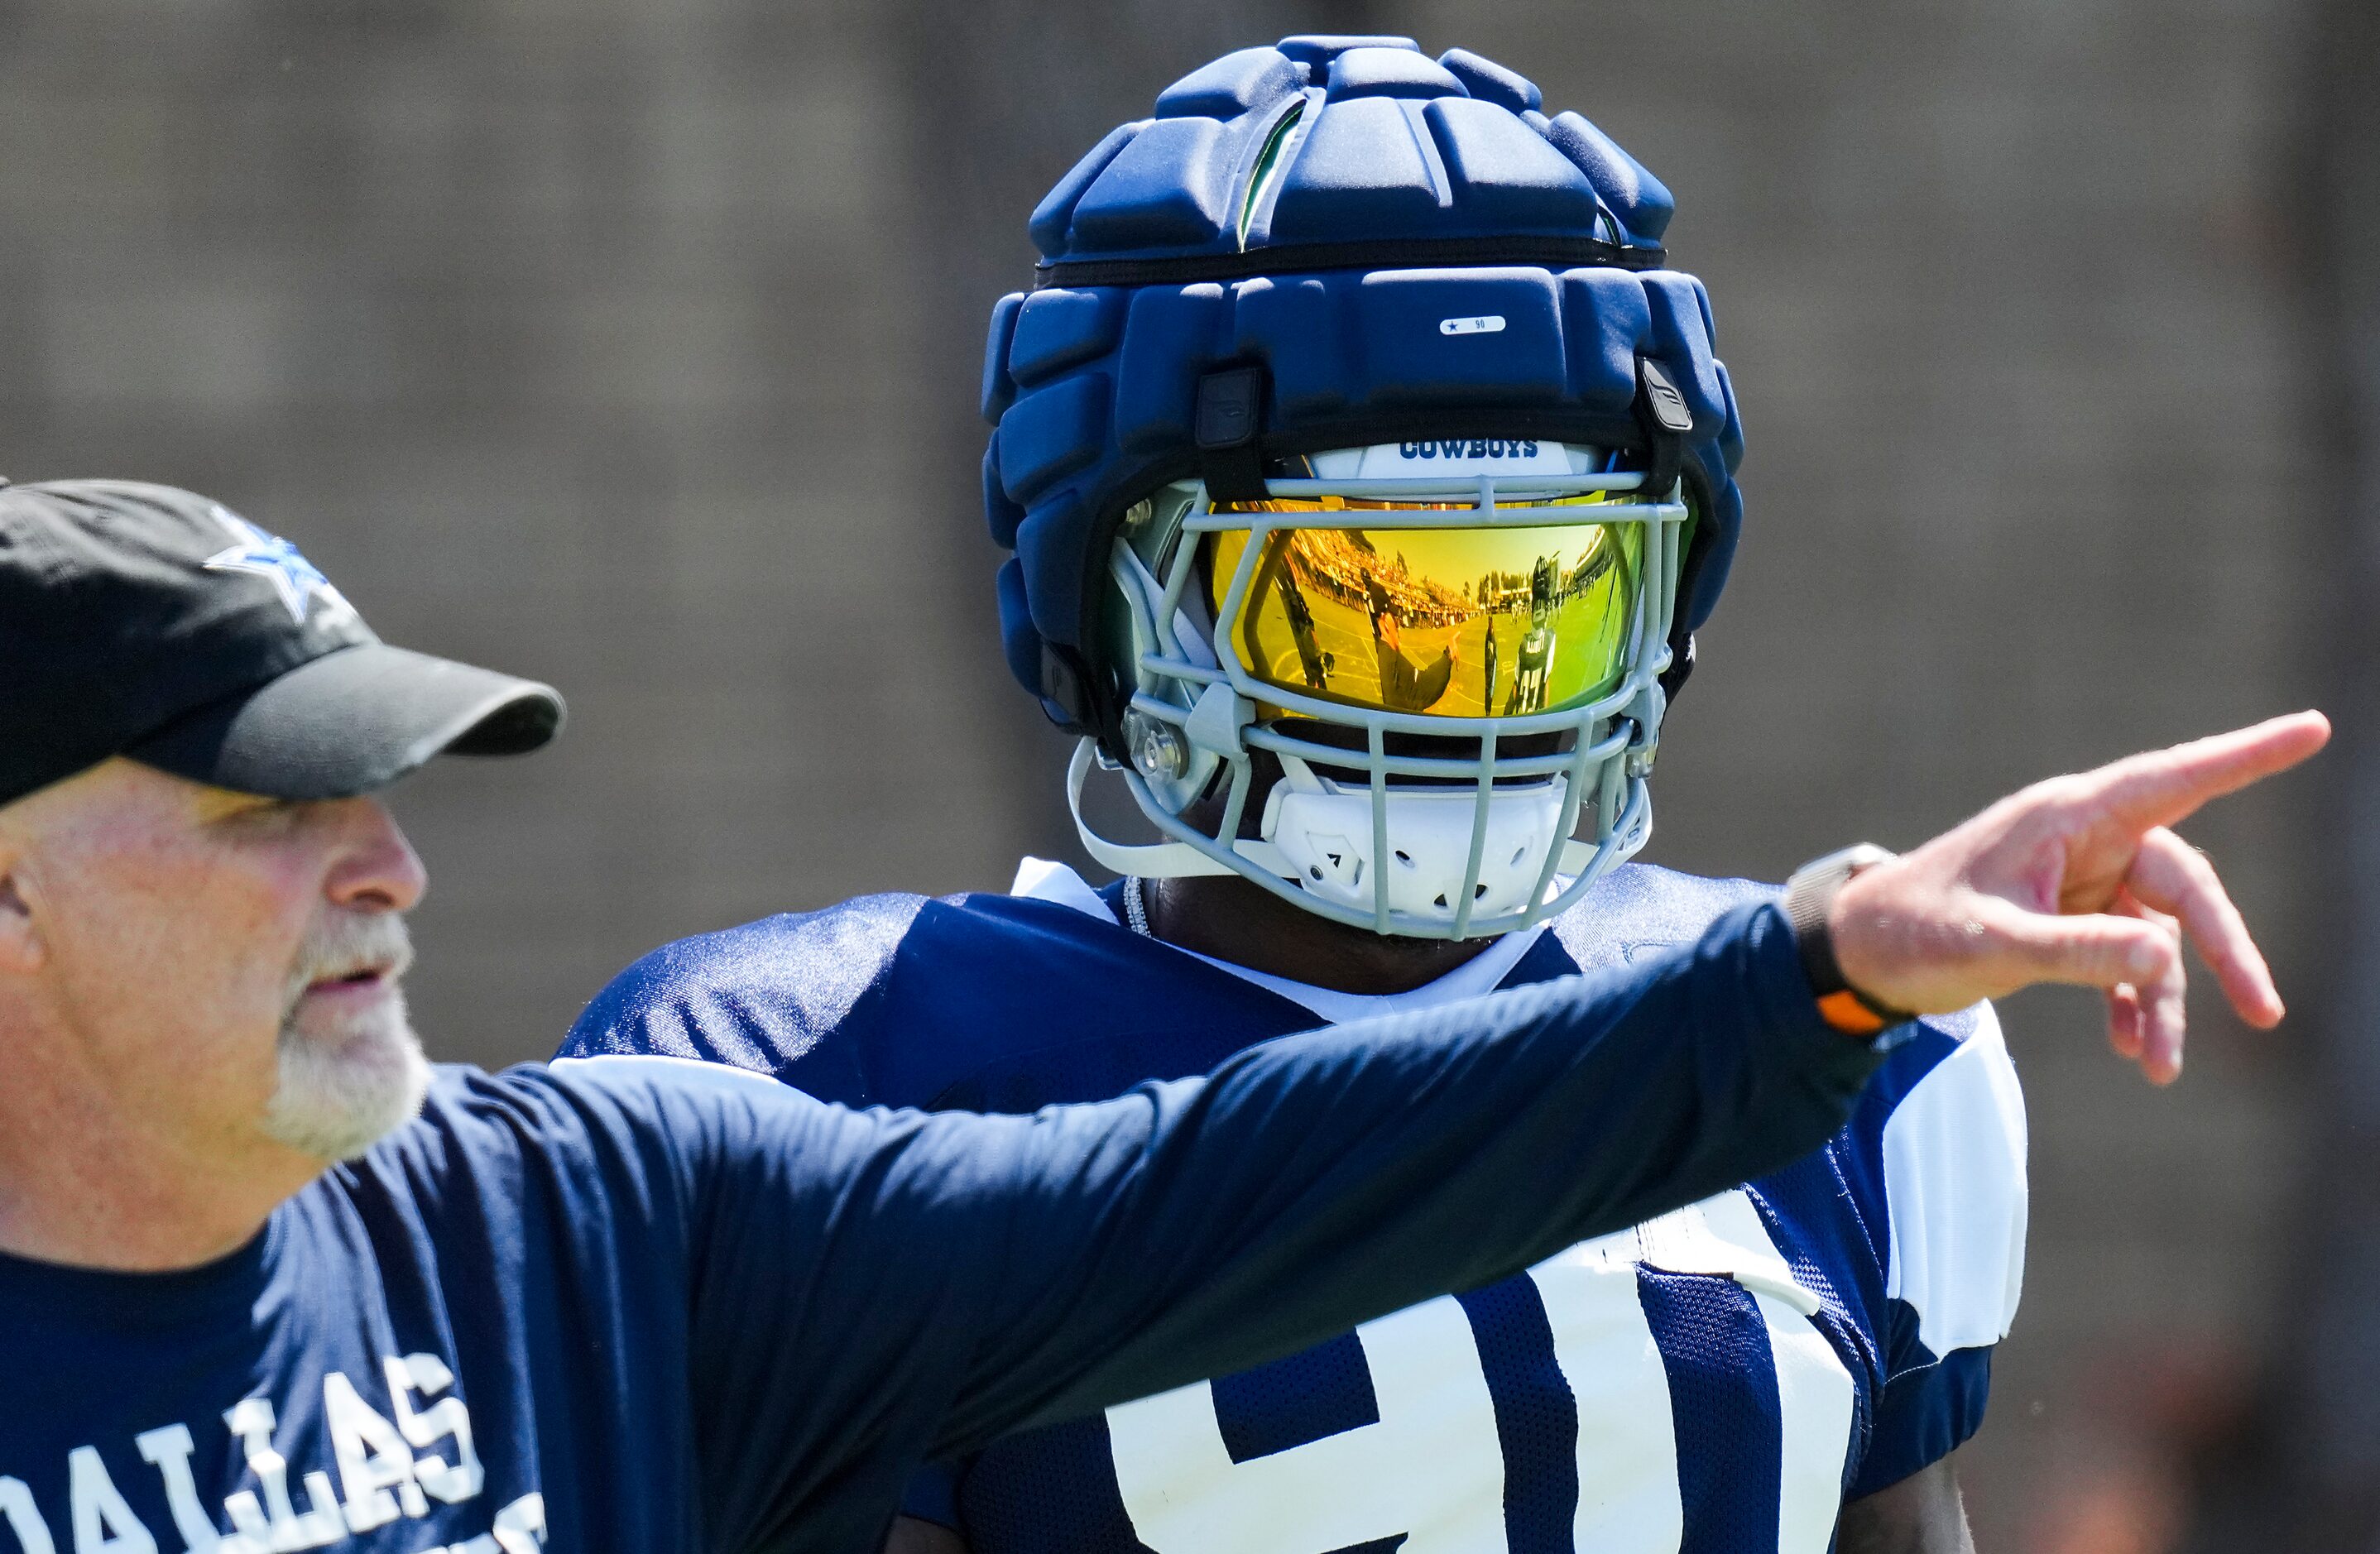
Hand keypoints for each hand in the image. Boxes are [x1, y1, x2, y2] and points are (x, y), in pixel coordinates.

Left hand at [1829, 712, 2330, 1083]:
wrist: (1858, 954)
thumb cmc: (1915, 931)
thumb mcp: (1993, 944)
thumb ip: (2075, 952)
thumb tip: (2164, 962)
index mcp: (2067, 818)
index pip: (2174, 778)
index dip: (2247, 755)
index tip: (2316, 728)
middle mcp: (2083, 840)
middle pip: (2183, 887)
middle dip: (2223, 951)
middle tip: (2264, 1013)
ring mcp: (2081, 882)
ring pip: (2158, 938)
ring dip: (2164, 1002)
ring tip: (2156, 1069)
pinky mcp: (2070, 921)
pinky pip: (2126, 960)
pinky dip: (2131, 1004)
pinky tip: (2127, 1050)